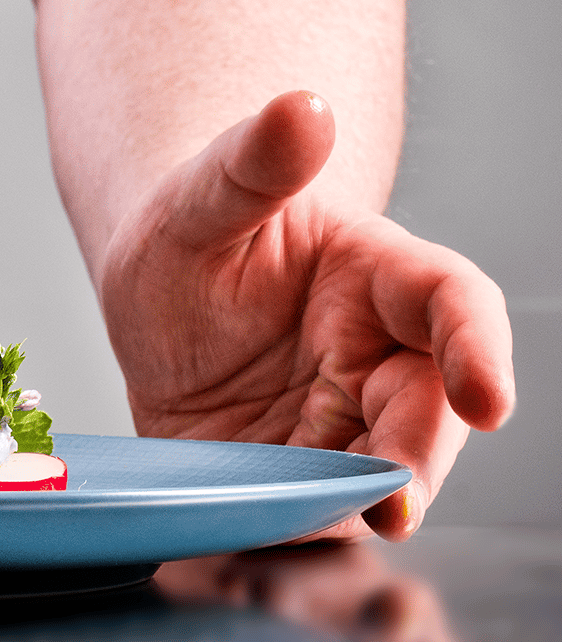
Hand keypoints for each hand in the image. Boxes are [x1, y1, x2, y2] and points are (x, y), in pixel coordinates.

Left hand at [100, 91, 514, 539]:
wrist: (153, 303)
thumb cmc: (185, 236)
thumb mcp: (198, 200)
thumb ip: (250, 165)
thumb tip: (302, 107)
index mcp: (372, 274)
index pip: (450, 300)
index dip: (479, 348)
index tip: (488, 400)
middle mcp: (371, 350)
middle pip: (429, 408)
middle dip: (420, 457)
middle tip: (390, 500)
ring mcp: (336, 416)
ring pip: (381, 470)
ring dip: (366, 507)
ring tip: (329, 530)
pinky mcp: (296, 465)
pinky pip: (316, 505)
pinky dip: (306, 526)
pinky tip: (275, 534)